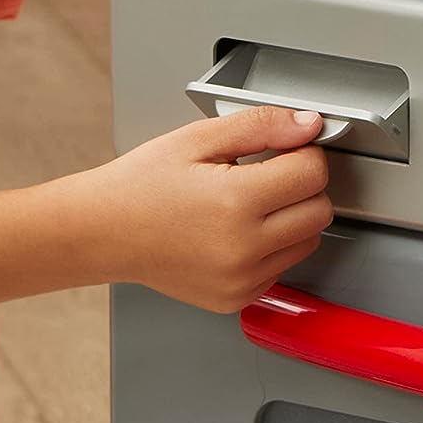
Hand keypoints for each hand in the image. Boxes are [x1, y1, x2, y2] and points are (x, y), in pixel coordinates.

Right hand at [90, 104, 333, 312]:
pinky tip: (235, 230)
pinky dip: (271, 246)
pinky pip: (282, 267)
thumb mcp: (197, 138)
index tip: (283, 148)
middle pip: (319, 211)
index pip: (313, 173)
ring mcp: (241, 280)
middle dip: (301, 185)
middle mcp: (243, 248)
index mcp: (234, 202)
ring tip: (247, 202)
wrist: (103, 231)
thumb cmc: (141, 184)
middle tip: (264, 172)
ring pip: (308, 242)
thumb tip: (308, 124)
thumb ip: (261, 126)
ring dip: (292, 218)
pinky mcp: (237, 297)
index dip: (303, 152)